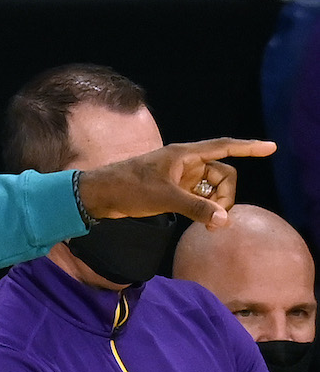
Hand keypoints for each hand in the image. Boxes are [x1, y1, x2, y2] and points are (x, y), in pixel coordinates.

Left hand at [76, 137, 276, 226]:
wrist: (99, 196)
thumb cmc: (128, 189)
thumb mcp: (165, 199)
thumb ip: (197, 208)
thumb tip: (224, 220)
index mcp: (184, 154)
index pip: (224, 146)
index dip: (248, 148)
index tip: (271, 147)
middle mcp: (185, 162)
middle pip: (222, 174)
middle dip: (226, 194)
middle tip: (217, 217)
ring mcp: (179, 177)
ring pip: (210, 188)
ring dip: (215, 205)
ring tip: (209, 225)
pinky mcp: (172, 190)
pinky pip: (198, 197)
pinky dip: (203, 208)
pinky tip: (203, 223)